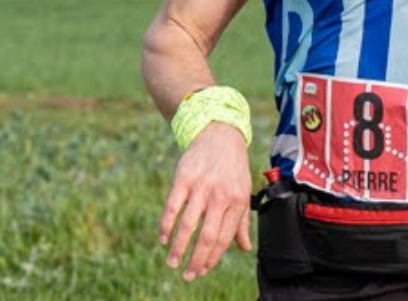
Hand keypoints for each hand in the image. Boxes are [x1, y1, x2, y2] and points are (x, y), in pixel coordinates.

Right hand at [159, 122, 252, 280]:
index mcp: (237, 199)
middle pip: (207, 236)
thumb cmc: (233, 165)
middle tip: (188, 276)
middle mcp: (220, 194)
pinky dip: (165, 226)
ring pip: (188, 225)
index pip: (225, 237)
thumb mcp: (244, 189)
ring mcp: (201, 186)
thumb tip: (245, 247)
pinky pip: (172, 207)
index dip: (213, 257)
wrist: (220, 131)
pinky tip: (163, 239)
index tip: (203, 270)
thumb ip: (242, 220)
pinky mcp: (183, 178)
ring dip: (178, 248)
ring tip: (172, 263)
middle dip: (196, 260)